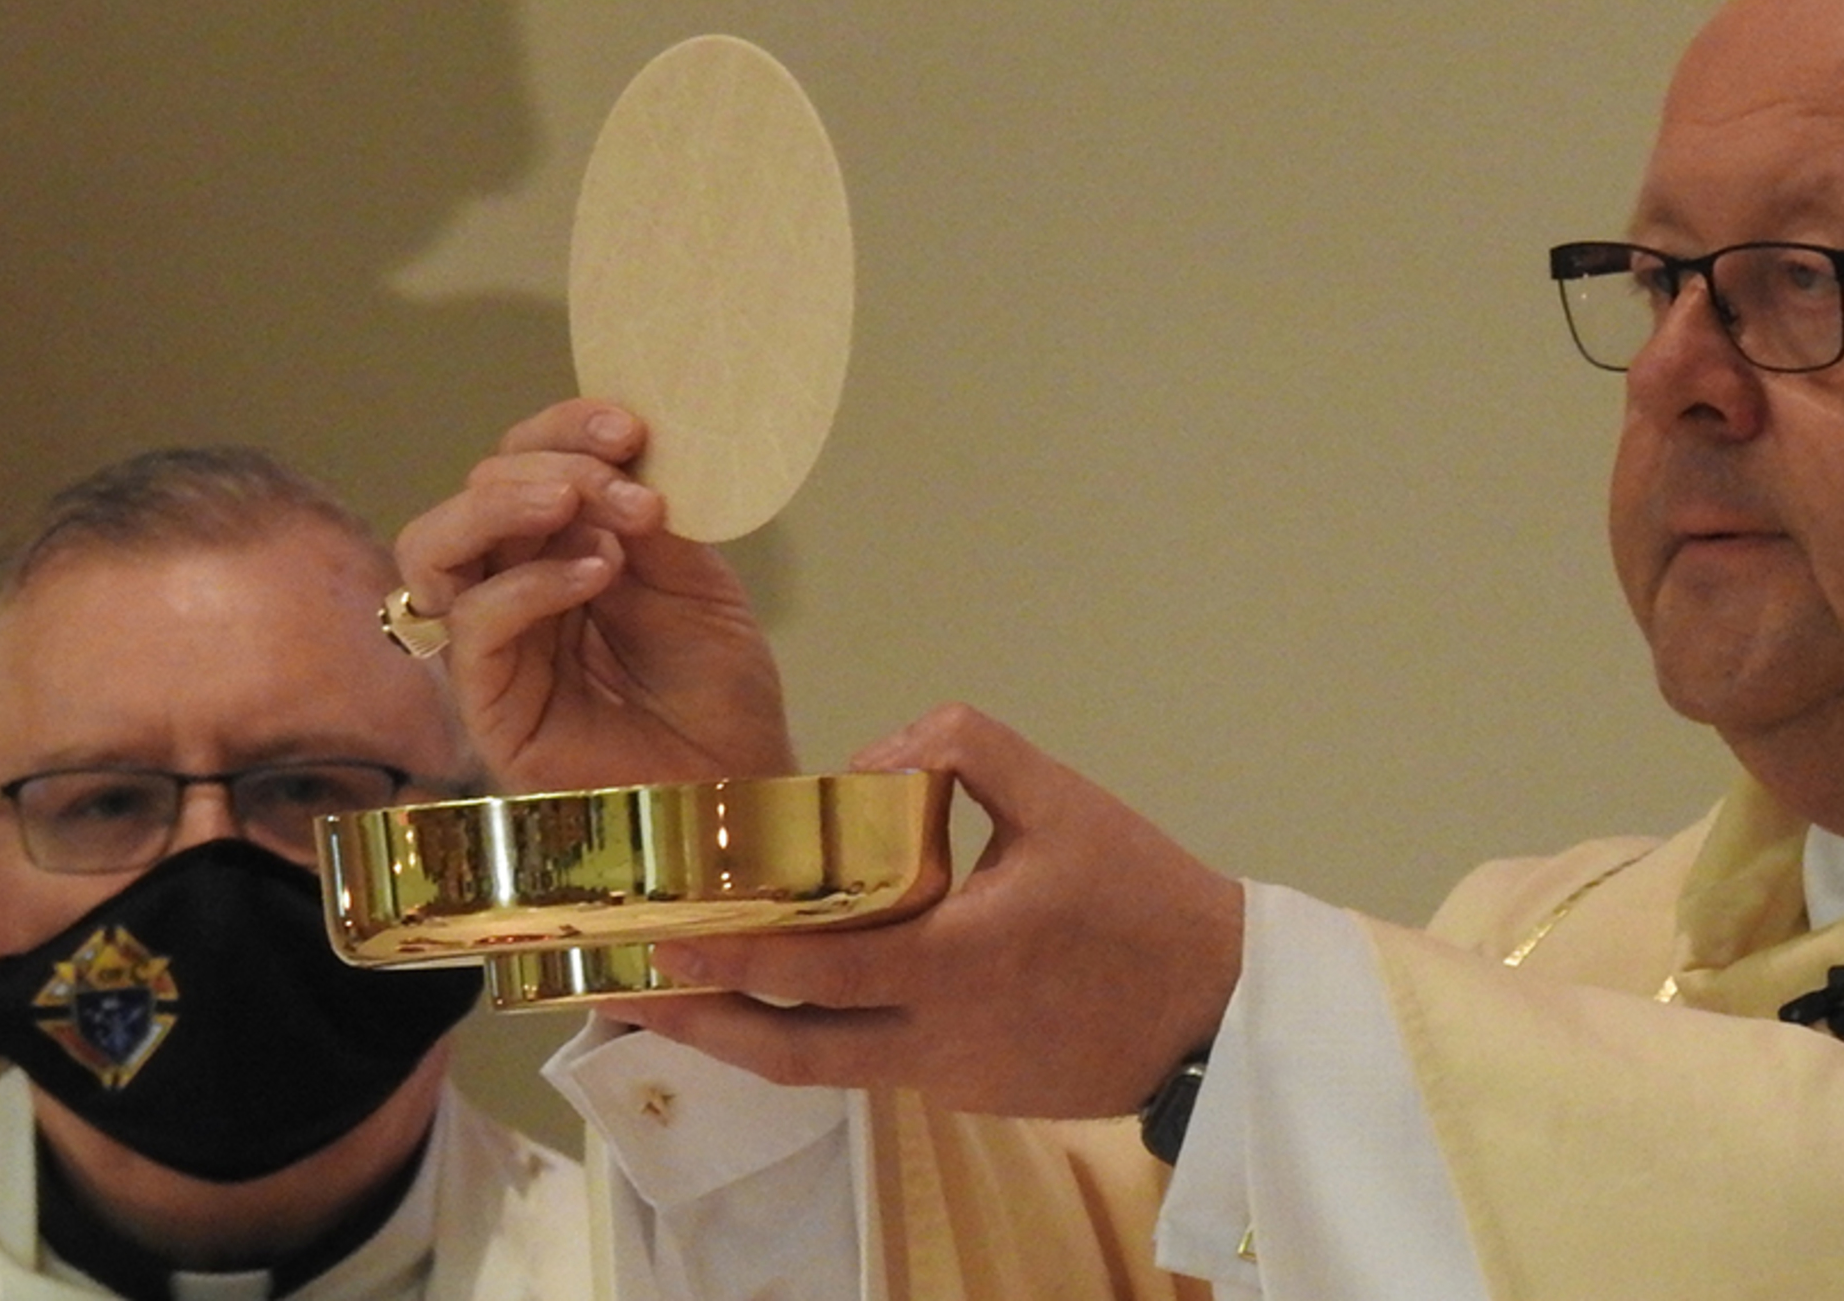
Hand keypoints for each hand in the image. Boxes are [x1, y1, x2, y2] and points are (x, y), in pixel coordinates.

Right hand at [393, 399, 795, 790]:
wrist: (737, 787)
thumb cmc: (720, 696)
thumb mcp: (697, 584)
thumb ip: (649, 522)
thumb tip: (615, 453)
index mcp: (561, 549)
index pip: (525, 463)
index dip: (563, 429)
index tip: (630, 427)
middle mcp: (514, 588)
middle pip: (475, 492)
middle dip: (551, 463)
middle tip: (625, 483)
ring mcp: (494, 646)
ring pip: (435, 548)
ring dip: (503, 504)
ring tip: (575, 499)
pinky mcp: (488, 705)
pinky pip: (473, 625)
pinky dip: (529, 583)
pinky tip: (596, 573)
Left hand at [625, 704, 1244, 1118]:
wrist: (1215, 1012)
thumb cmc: (1144, 899)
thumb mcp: (1065, 799)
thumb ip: (966, 750)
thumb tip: (875, 757)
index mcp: (957, 962)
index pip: (820, 969)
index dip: (737, 955)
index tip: (666, 933)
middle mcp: (936, 1038)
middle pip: (787, 1051)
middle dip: (699, 1020)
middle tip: (628, 987)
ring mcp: (946, 1078)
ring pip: (817, 1070)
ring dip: (743, 1037)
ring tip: (677, 1001)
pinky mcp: (962, 1093)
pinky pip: (870, 1063)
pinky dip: (813, 1034)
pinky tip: (785, 997)